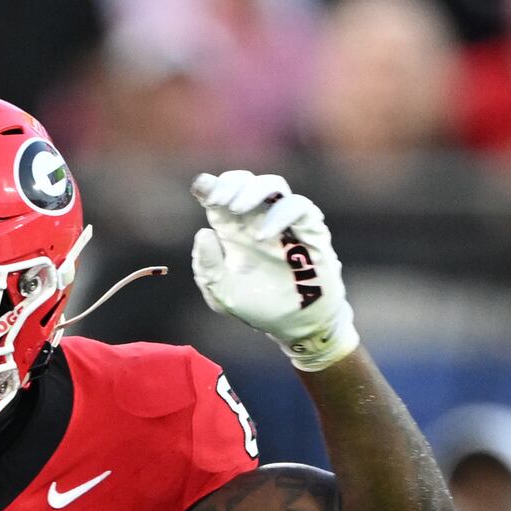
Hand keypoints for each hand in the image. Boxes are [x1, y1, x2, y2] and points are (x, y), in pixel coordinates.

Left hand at [188, 170, 359, 370]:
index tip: (200, 187)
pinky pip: (299, 206)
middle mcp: (259, 221)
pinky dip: (280, 213)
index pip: (222, 197)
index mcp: (235, 231)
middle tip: (216, 199)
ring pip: (274, 185)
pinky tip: (264, 236)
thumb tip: (204, 233)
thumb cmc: (260, 309)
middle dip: (230, 183)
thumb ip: (207, 268)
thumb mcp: (222, 294)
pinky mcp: (310, 231)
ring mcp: (285, 224)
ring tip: (236, 209)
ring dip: (253, 190)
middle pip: (246, 182)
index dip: (210, 186)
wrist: (296, 329)